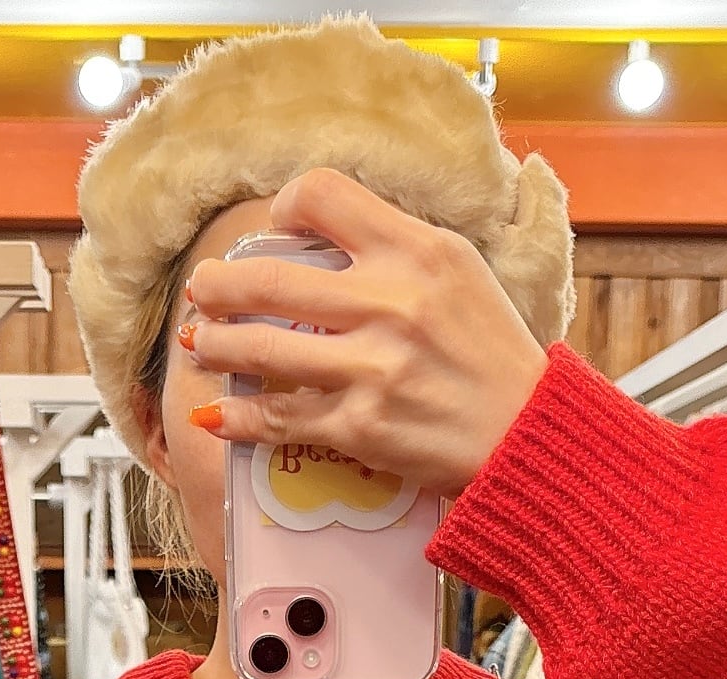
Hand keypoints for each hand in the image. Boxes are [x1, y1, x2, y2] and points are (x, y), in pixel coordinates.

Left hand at [184, 168, 549, 499]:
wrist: (527, 436)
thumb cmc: (493, 353)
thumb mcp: (460, 273)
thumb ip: (396, 248)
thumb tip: (323, 239)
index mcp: (417, 250)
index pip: (323, 194)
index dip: (285, 207)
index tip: (274, 229)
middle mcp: (391, 303)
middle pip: (271, 278)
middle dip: (220, 285)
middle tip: (202, 290)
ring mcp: (372, 368)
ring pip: (263, 348)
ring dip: (216, 345)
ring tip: (199, 343)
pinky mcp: (361, 426)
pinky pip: (280, 418)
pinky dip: (239, 416)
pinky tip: (215, 413)